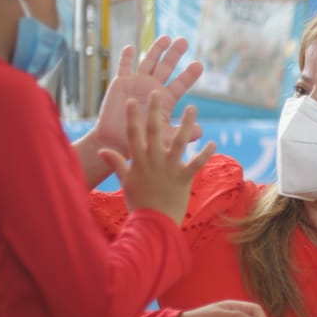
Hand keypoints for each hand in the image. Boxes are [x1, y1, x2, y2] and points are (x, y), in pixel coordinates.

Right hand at [89, 38, 204, 158]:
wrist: (116, 143)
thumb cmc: (141, 143)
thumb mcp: (164, 138)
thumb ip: (181, 133)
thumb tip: (201, 131)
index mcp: (166, 100)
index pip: (181, 84)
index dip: (189, 74)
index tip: (199, 64)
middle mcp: (153, 88)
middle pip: (167, 67)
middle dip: (175, 54)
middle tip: (184, 41)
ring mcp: (137, 83)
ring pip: (148, 62)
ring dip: (156, 50)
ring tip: (166, 38)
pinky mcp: (120, 84)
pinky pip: (124, 67)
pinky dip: (126, 58)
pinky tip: (131, 48)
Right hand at [98, 92, 214, 222]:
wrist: (153, 223)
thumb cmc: (139, 202)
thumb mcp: (125, 182)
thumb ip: (116, 163)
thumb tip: (102, 150)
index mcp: (139, 161)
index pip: (133, 135)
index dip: (132, 117)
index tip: (132, 101)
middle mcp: (153, 161)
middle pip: (154, 132)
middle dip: (155, 111)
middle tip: (159, 93)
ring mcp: (169, 169)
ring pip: (178, 142)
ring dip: (186, 124)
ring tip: (192, 108)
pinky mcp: (184, 178)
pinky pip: (196, 163)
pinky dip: (205, 153)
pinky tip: (213, 142)